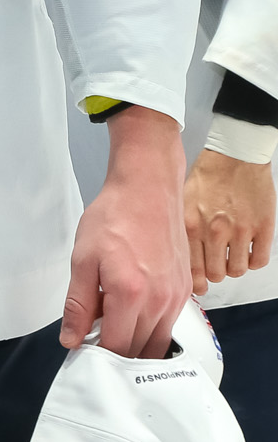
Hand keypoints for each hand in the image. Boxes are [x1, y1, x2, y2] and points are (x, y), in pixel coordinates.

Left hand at [64, 106, 190, 356]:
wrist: (147, 191)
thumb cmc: (112, 219)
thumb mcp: (82, 259)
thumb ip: (78, 304)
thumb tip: (72, 340)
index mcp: (130, 295)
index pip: (116, 347)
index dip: (96, 357)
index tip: (81, 355)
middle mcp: (159, 303)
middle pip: (138, 351)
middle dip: (115, 355)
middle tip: (92, 345)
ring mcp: (177, 298)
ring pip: (156, 342)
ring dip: (134, 346)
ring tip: (109, 331)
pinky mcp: (185, 291)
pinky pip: (168, 325)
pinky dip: (150, 330)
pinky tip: (130, 316)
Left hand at [185, 147, 275, 292]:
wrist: (235, 155)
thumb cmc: (207, 174)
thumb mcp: (182, 200)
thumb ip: (182, 229)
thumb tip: (177, 256)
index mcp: (190, 224)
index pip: (190, 269)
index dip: (195, 282)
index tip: (197, 285)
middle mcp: (214, 230)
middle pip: (215, 274)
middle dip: (214, 273)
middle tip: (215, 265)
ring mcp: (240, 231)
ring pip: (237, 271)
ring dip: (234, 266)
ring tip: (230, 255)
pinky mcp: (263, 228)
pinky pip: (259, 261)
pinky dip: (253, 261)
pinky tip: (247, 250)